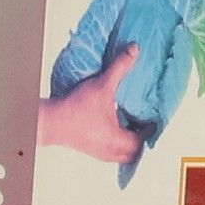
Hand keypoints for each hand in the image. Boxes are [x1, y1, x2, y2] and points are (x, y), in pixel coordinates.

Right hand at [38, 45, 145, 164]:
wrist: (52, 121)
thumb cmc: (76, 109)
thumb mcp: (102, 86)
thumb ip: (120, 67)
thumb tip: (134, 50)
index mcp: (118, 141)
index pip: (143, 140)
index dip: (150, 129)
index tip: (153, 119)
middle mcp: (111, 152)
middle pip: (135, 152)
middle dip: (141, 139)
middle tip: (144, 123)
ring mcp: (101, 153)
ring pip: (123, 153)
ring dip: (129, 141)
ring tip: (131, 123)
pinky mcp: (92, 150)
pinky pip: (111, 151)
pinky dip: (117, 141)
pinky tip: (113, 126)